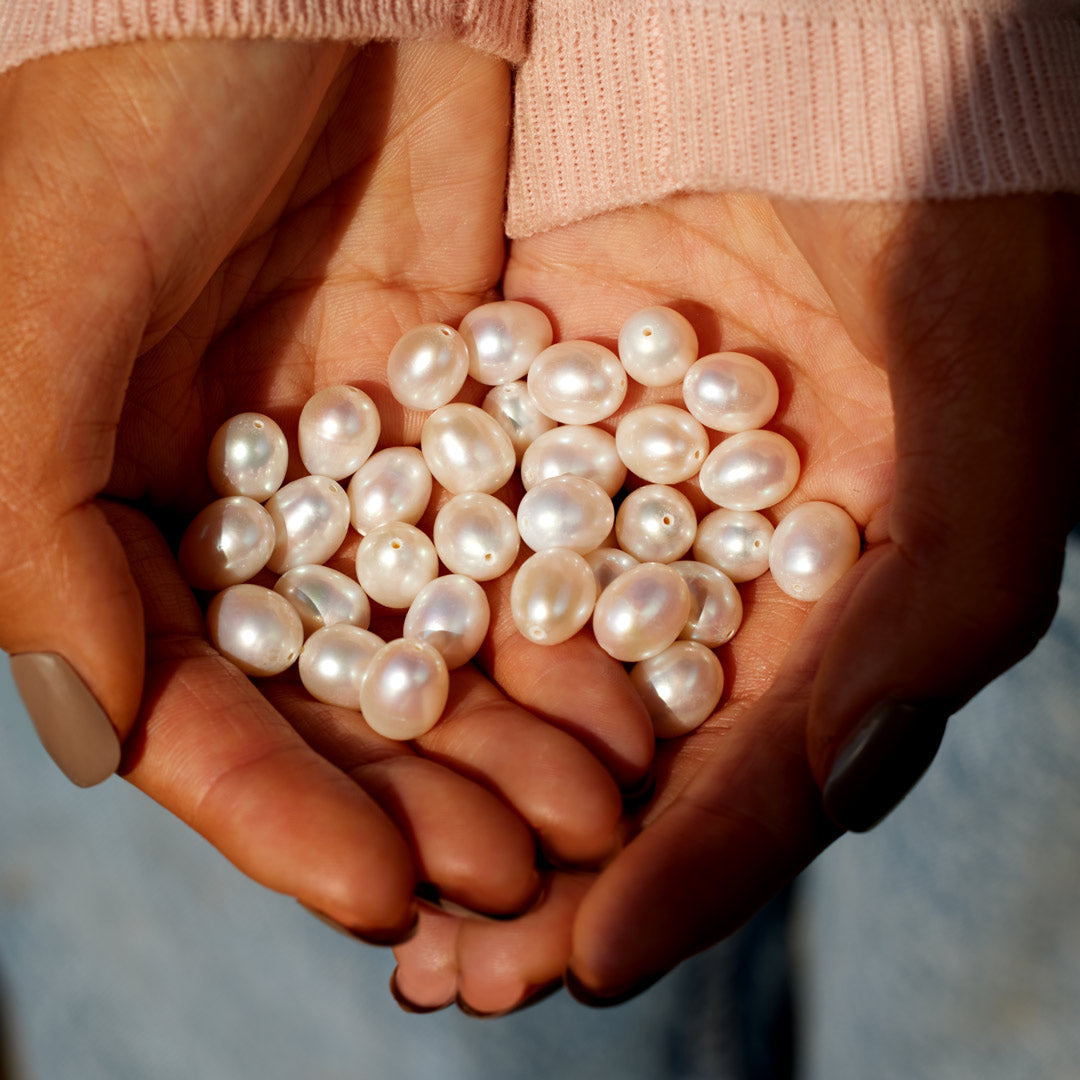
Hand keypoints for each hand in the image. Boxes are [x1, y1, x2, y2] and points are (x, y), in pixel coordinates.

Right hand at [0, 39, 650, 937]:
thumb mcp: (34, 315)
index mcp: (111, 515)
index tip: (386, 898)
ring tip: (595, 812)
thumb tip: (100, 744)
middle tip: (523, 875)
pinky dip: (570, 617)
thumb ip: (39, 537)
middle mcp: (244, 510)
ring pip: (447, 634)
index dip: (283, 816)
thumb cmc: (127, 105)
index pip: (197, 707)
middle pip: (339, 696)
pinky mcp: (468, 405)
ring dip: (514, 733)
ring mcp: (367, 462)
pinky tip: (632, 689)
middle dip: (426, 796)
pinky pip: (522, 537)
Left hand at [390, 190, 1079, 1008]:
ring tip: (379, 883)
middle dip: (537, 867)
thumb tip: (791, 820)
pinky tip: (332, 692)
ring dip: (450, 774)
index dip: (671, 878)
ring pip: (518, 661)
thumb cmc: (955, 244)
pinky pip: (448, 522)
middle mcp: (709, 566)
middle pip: (618, 751)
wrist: (840, 62)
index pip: (745, 775)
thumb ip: (902, 645)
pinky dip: (397, 610)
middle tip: (454, 971)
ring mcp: (607, 489)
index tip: (577, 968)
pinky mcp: (521, 407)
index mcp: (830, 605)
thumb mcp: (971, 451)